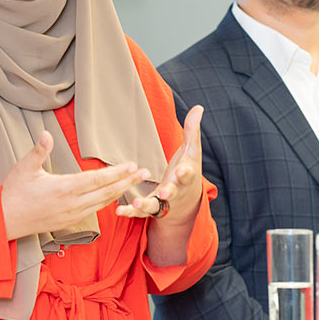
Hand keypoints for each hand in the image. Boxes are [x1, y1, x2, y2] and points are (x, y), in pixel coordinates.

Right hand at [0, 131, 150, 240]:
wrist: (5, 221)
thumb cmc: (14, 192)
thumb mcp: (24, 168)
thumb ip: (38, 151)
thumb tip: (46, 134)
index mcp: (64, 188)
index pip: (97, 179)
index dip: (116, 172)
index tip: (132, 165)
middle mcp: (73, 203)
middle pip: (107, 192)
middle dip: (128, 182)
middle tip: (146, 173)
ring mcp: (73, 214)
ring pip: (103, 203)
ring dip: (121, 192)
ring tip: (136, 183)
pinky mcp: (71, 221)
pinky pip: (95, 210)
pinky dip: (108, 201)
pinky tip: (115, 195)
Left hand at [115, 105, 203, 225]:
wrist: (186, 200)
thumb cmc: (187, 169)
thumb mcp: (192, 151)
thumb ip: (192, 131)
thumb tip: (199, 107)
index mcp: (186, 175)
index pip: (188, 174)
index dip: (185, 173)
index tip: (182, 171)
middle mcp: (176, 190)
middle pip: (174, 192)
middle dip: (169, 192)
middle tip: (164, 193)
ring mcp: (164, 201)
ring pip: (156, 206)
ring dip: (146, 205)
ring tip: (137, 203)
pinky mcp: (152, 208)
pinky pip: (141, 212)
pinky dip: (131, 212)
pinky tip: (119, 210)